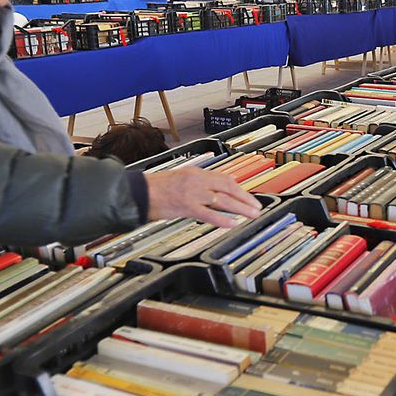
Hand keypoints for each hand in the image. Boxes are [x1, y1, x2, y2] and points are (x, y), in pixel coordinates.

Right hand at [145, 167, 262, 225]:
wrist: (138, 192)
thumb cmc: (155, 187)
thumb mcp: (180, 177)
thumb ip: (199, 181)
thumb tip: (215, 186)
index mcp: (195, 173)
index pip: (223, 178)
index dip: (239, 188)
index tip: (248, 195)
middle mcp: (196, 181)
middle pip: (228, 188)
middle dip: (245, 198)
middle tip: (257, 206)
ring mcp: (192, 194)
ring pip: (223, 200)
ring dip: (240, 208)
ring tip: (252, 214)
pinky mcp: (186, 207)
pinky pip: (209, 214)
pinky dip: (223, 219)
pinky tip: (233, 223)